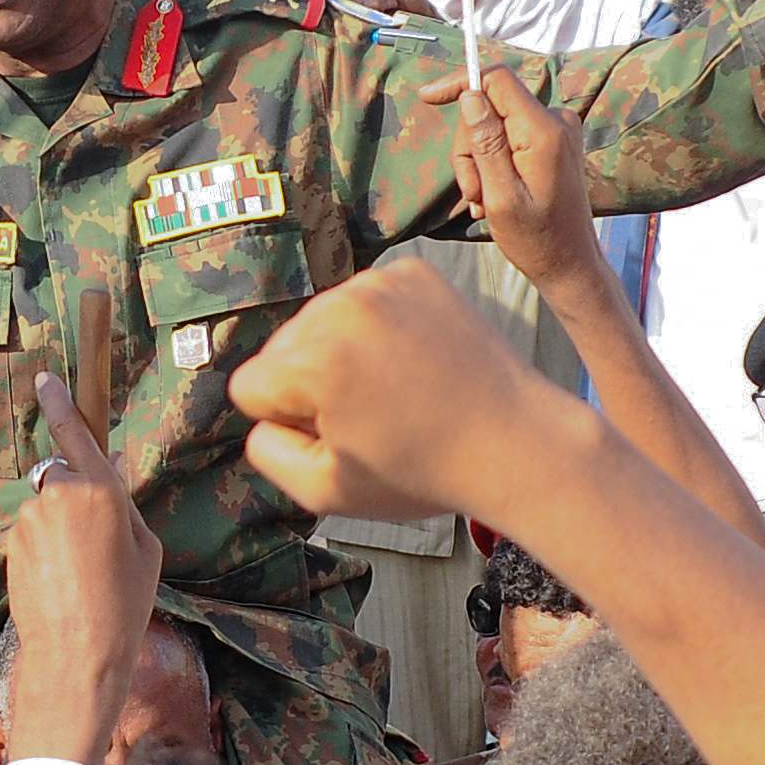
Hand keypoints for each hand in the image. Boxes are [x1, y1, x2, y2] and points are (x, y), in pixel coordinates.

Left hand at [0, 374, 163, 764]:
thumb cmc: (123, 605)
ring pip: (47, 509)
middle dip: (76, 498)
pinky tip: (59, 582)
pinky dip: (44, 550)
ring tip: (80, 573)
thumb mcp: (146, 551)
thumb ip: (125, 505)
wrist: (76, 653)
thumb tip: (108, 474)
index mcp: (99, 491)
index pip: (76, 433)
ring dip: (60, 529)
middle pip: (64, 477)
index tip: (46, 380)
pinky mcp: (10, 543)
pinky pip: (32, 533)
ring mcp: (29, 519)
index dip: (61, 403)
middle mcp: (58, 495)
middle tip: (97, 546)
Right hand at [230, 254, 574, 528]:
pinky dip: (380, 327)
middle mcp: (339, 307)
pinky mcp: (413, 272)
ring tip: (396, 388)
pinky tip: (414, 359)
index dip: (288, 422)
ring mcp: (380, 283)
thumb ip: (268, 451)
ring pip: (321, 321)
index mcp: (312, 361)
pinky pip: (364, 300)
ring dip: (344, 352)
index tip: (339, 435)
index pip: (248, 387)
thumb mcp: (324, 492)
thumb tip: (263, 413)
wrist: (515, 440)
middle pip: (282, 348)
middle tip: (372, 415)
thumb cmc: (422, 473)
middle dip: (311, 381)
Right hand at [435, 62, 603, 291]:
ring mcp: (557, 130)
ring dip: (478, 162)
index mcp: (543, 131)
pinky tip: (493, 196)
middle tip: (472, 191)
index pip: (497, 80)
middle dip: (469, 146)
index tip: (427, 97)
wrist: (569, 264)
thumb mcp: (500, 196)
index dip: (460, 83)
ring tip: (482, 200)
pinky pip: (509, 136)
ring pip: (494, 124)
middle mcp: (556, 121)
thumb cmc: (535, 239)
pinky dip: (493, 164)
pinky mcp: (553, 141)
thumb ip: (486, 144)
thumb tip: (470, 96)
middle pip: (490, 106)